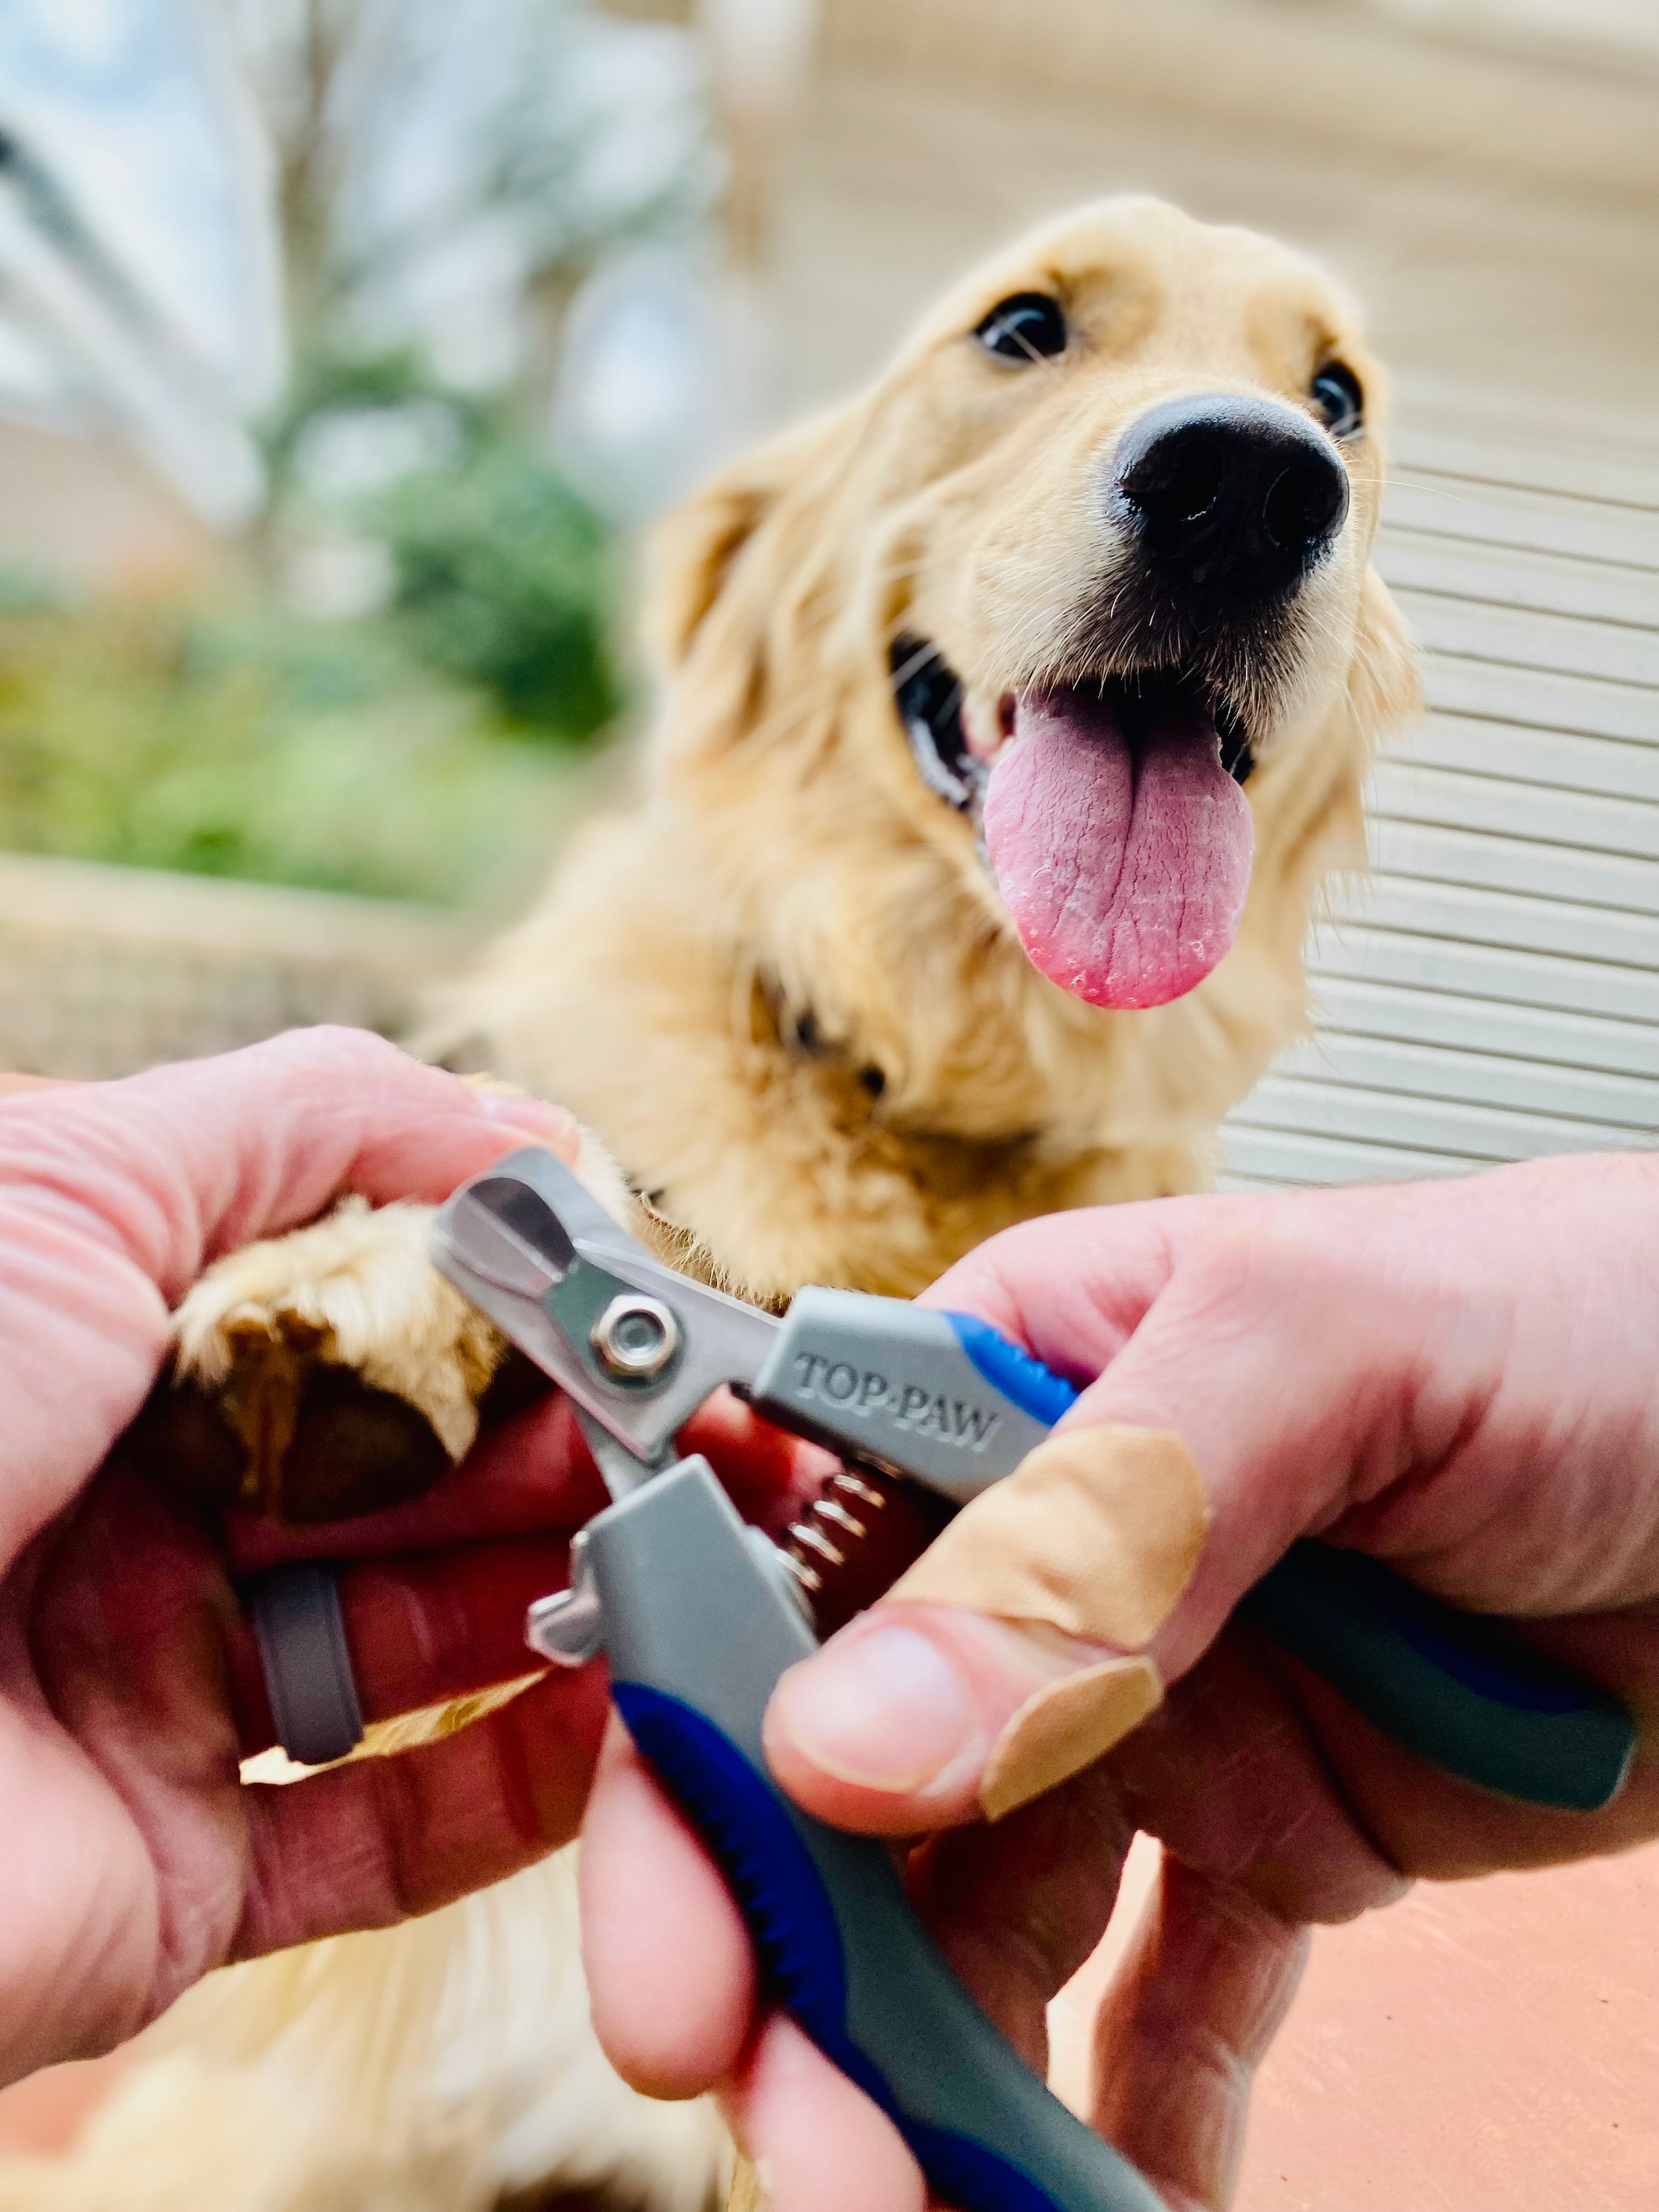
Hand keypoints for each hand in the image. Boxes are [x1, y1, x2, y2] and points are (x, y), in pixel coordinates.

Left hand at [0, 1028, 814, 2088]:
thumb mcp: (77, 1178)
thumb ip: (320, 1122)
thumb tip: (530, 1131)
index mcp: (114, 1344)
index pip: (376, 1319)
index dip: (527, 1314)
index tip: (659, 1315)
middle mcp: (138, 1512)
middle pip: (418, 1480)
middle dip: (584, 1452)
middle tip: (729, 1443)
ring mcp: (157, 1692)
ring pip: (423, 1648)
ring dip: (579, 1603)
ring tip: (718, 1560)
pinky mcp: (168, 1875)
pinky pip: (378, 1836)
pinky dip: (518, 1793)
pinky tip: (626, 1718)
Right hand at [580, 1154, 1658, 2210]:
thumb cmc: (1597, 1318)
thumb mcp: (1328, 1358)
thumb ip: (1092, 1530)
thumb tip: (841, 1739)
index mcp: (1017, 1385)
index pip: (785, 1563)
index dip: (696, 1751)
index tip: (680, 1951)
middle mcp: (1060, 1555)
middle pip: (854, 1778)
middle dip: (802, 1964)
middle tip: (804, 2146)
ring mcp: (1163, 1701)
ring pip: (984, 1917)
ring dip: (937, 2072)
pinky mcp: (1285, 1828)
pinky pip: (1173, 2002)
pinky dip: (1124, 2121)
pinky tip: (1116, 2211)